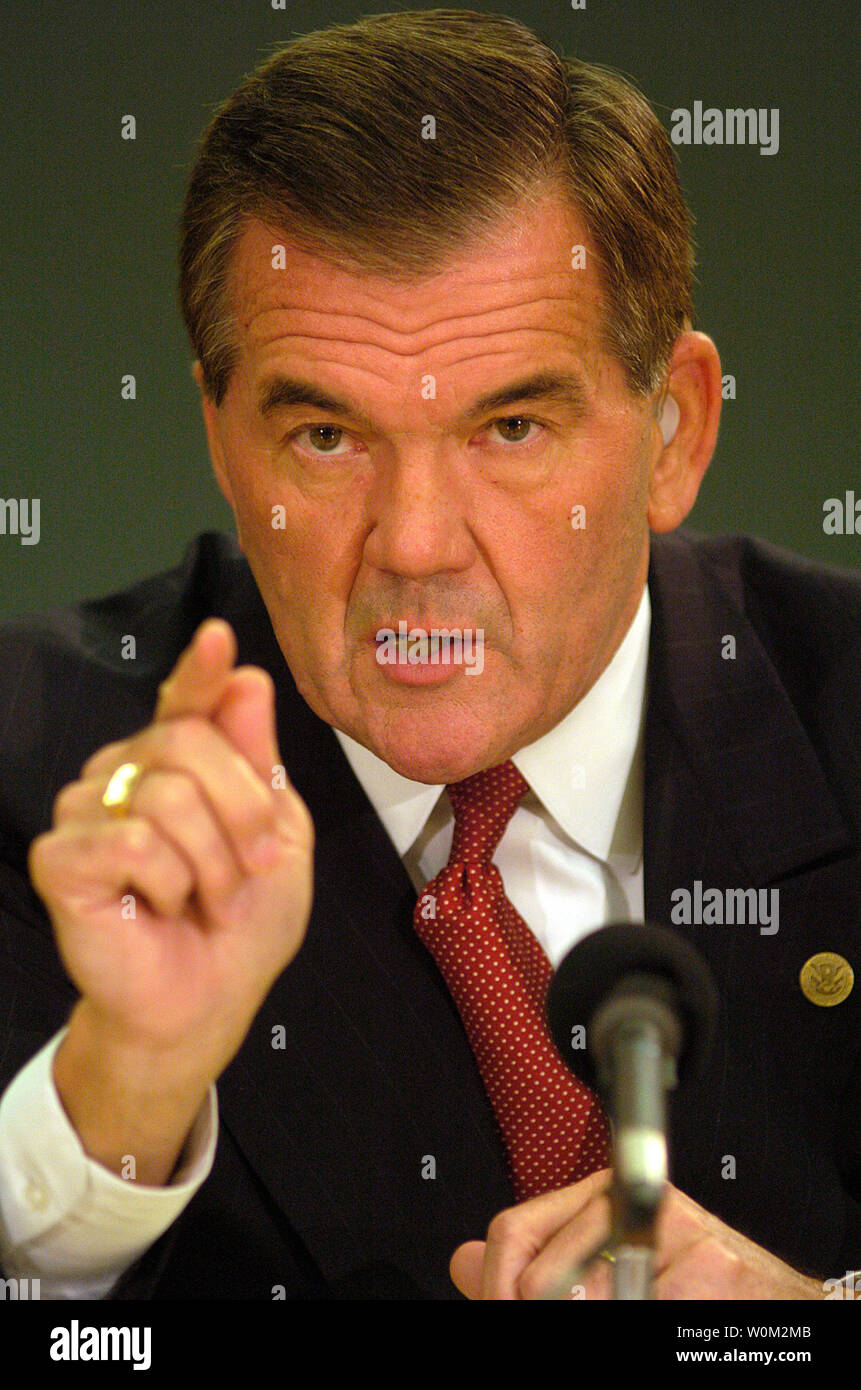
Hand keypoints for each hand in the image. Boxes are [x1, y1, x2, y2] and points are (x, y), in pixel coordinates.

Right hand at [29, 617, 313, 1079]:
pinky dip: (167, 885)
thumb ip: (259, 759)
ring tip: (207, 898)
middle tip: (251, 868)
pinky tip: (157, 907)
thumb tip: (246, 678)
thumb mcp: (279, 835)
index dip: (201, 669)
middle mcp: (128, 771)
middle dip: (244, 812)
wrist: (208, 1000)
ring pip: (168, 793)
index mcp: (183, 761)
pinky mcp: (61, 857)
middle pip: (191, 740)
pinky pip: (133, 842)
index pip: (188, 700)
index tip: (219, 639)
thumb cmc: (241, 922)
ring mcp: (87, 810)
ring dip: (214, 863)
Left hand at [450, 1172, 825, 1298]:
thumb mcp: (608, 1271)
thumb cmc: (695, 1292)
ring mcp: (676, 1235)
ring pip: (588, 1301)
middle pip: (538, 1277)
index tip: (502, 1309)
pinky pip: (647, 1309)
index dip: (497, 1285)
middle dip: (539, 1312)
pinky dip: (656, 1325)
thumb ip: (537, 1265)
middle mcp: (635, 1204)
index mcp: (603, 1196)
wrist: (778, 1305)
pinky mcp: (713, 1269)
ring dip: (601, 1316)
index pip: (511, 1230)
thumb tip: (461, 1260)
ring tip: (637, 1308)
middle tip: (560, 1318)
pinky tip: (670, 1321)